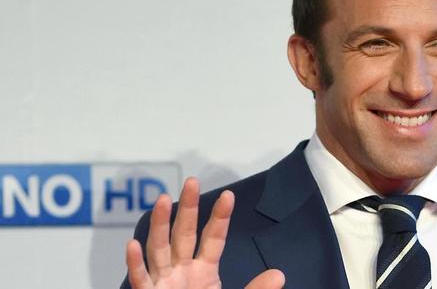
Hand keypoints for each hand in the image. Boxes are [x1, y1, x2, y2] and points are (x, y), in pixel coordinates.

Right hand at [125, 177, 284, 288]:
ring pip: (159, 249)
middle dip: (187, 208)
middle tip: (192, 181)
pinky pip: (140, 280)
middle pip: (183, 234)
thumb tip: (279, 274)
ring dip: (160, 225)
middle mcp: (181, 272)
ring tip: (164, 199)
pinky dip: (135, 264)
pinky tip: (133, 244)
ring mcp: (163, 284)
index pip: (213, 239)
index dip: (220, 218)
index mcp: (204, 272)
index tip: (229, 196)